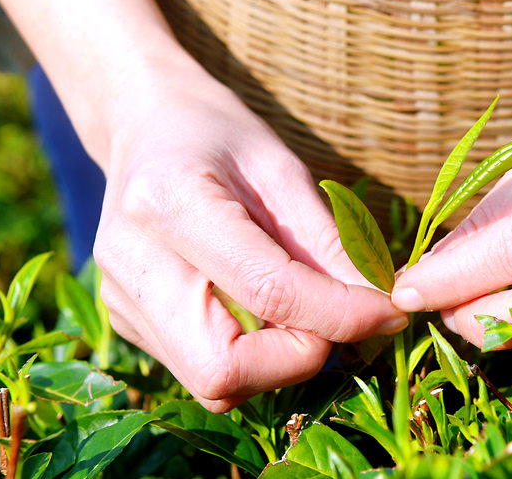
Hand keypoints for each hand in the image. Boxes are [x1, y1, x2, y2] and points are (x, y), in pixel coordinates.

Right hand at [94, 63, 407, 411]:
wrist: (144, 127)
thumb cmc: (220, 135)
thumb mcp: (283, 169)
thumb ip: (329, 242)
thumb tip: (381, 306)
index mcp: (169, 204)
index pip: (268, 292)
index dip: (342, 314)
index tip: (390, 310)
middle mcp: (131, 265)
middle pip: (223, 369)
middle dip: (299, 355)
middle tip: (336, 315)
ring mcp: (121, 302)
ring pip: (216, 384)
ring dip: (280, 360)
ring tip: (302, 307)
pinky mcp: (127, 323)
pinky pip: (203, 370)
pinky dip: (253, 355)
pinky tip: (261, 307)